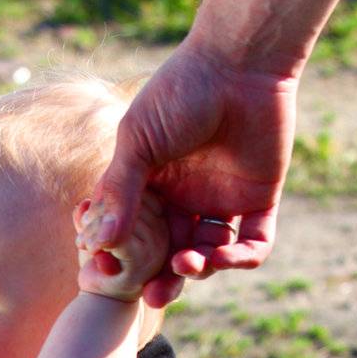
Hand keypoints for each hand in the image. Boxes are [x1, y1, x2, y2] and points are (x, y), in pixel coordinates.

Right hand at [88, 40, 298, 307]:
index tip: (113, 274)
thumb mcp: (137, 142)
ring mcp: (221, 201)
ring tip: (188, 262)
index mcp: (151, 188)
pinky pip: (252, 244)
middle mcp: (184, 199)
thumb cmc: (180, 92)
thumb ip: (119, 193)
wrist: (240, 62)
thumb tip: (99, 243)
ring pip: (209, 256)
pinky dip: (240, 259)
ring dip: (198, 268)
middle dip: (163, 280)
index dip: (126, 262)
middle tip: (154, 295)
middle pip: (170, 256)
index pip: (136, 239)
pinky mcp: (257, 200)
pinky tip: (224, 257)